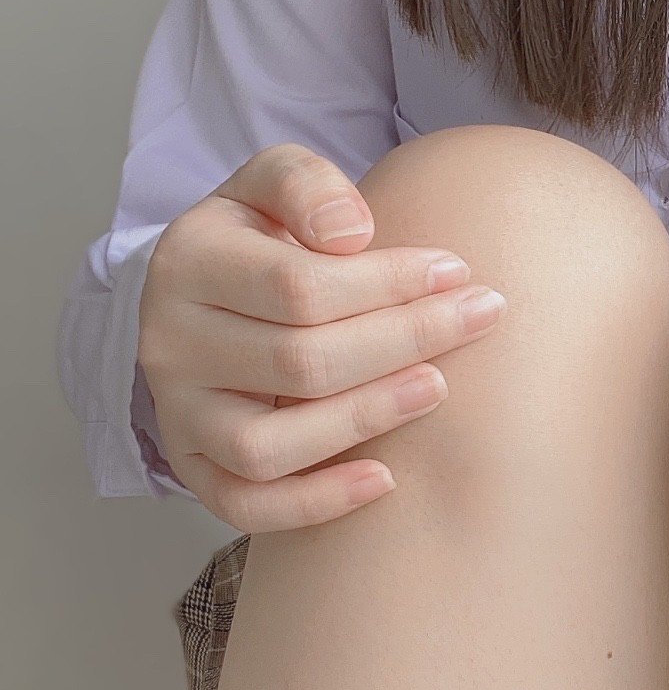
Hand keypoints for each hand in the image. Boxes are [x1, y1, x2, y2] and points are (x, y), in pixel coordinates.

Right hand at [135, 143, 507, 530]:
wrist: (210, 298)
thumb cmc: (262, 237)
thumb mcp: (273, 183)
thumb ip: (307, 185)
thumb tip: (351, 232)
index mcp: (185, 263)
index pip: (298, 286)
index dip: (388, 282)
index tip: (456, 271)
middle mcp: (168, 344)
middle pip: (299, 362)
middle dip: (404, 340)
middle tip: (479, 317)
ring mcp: (178, 415)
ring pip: (269, 445)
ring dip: (367, 418)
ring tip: (438, 385)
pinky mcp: (194, 468)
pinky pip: (247, 506)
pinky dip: (316, 502)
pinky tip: (386, 479)